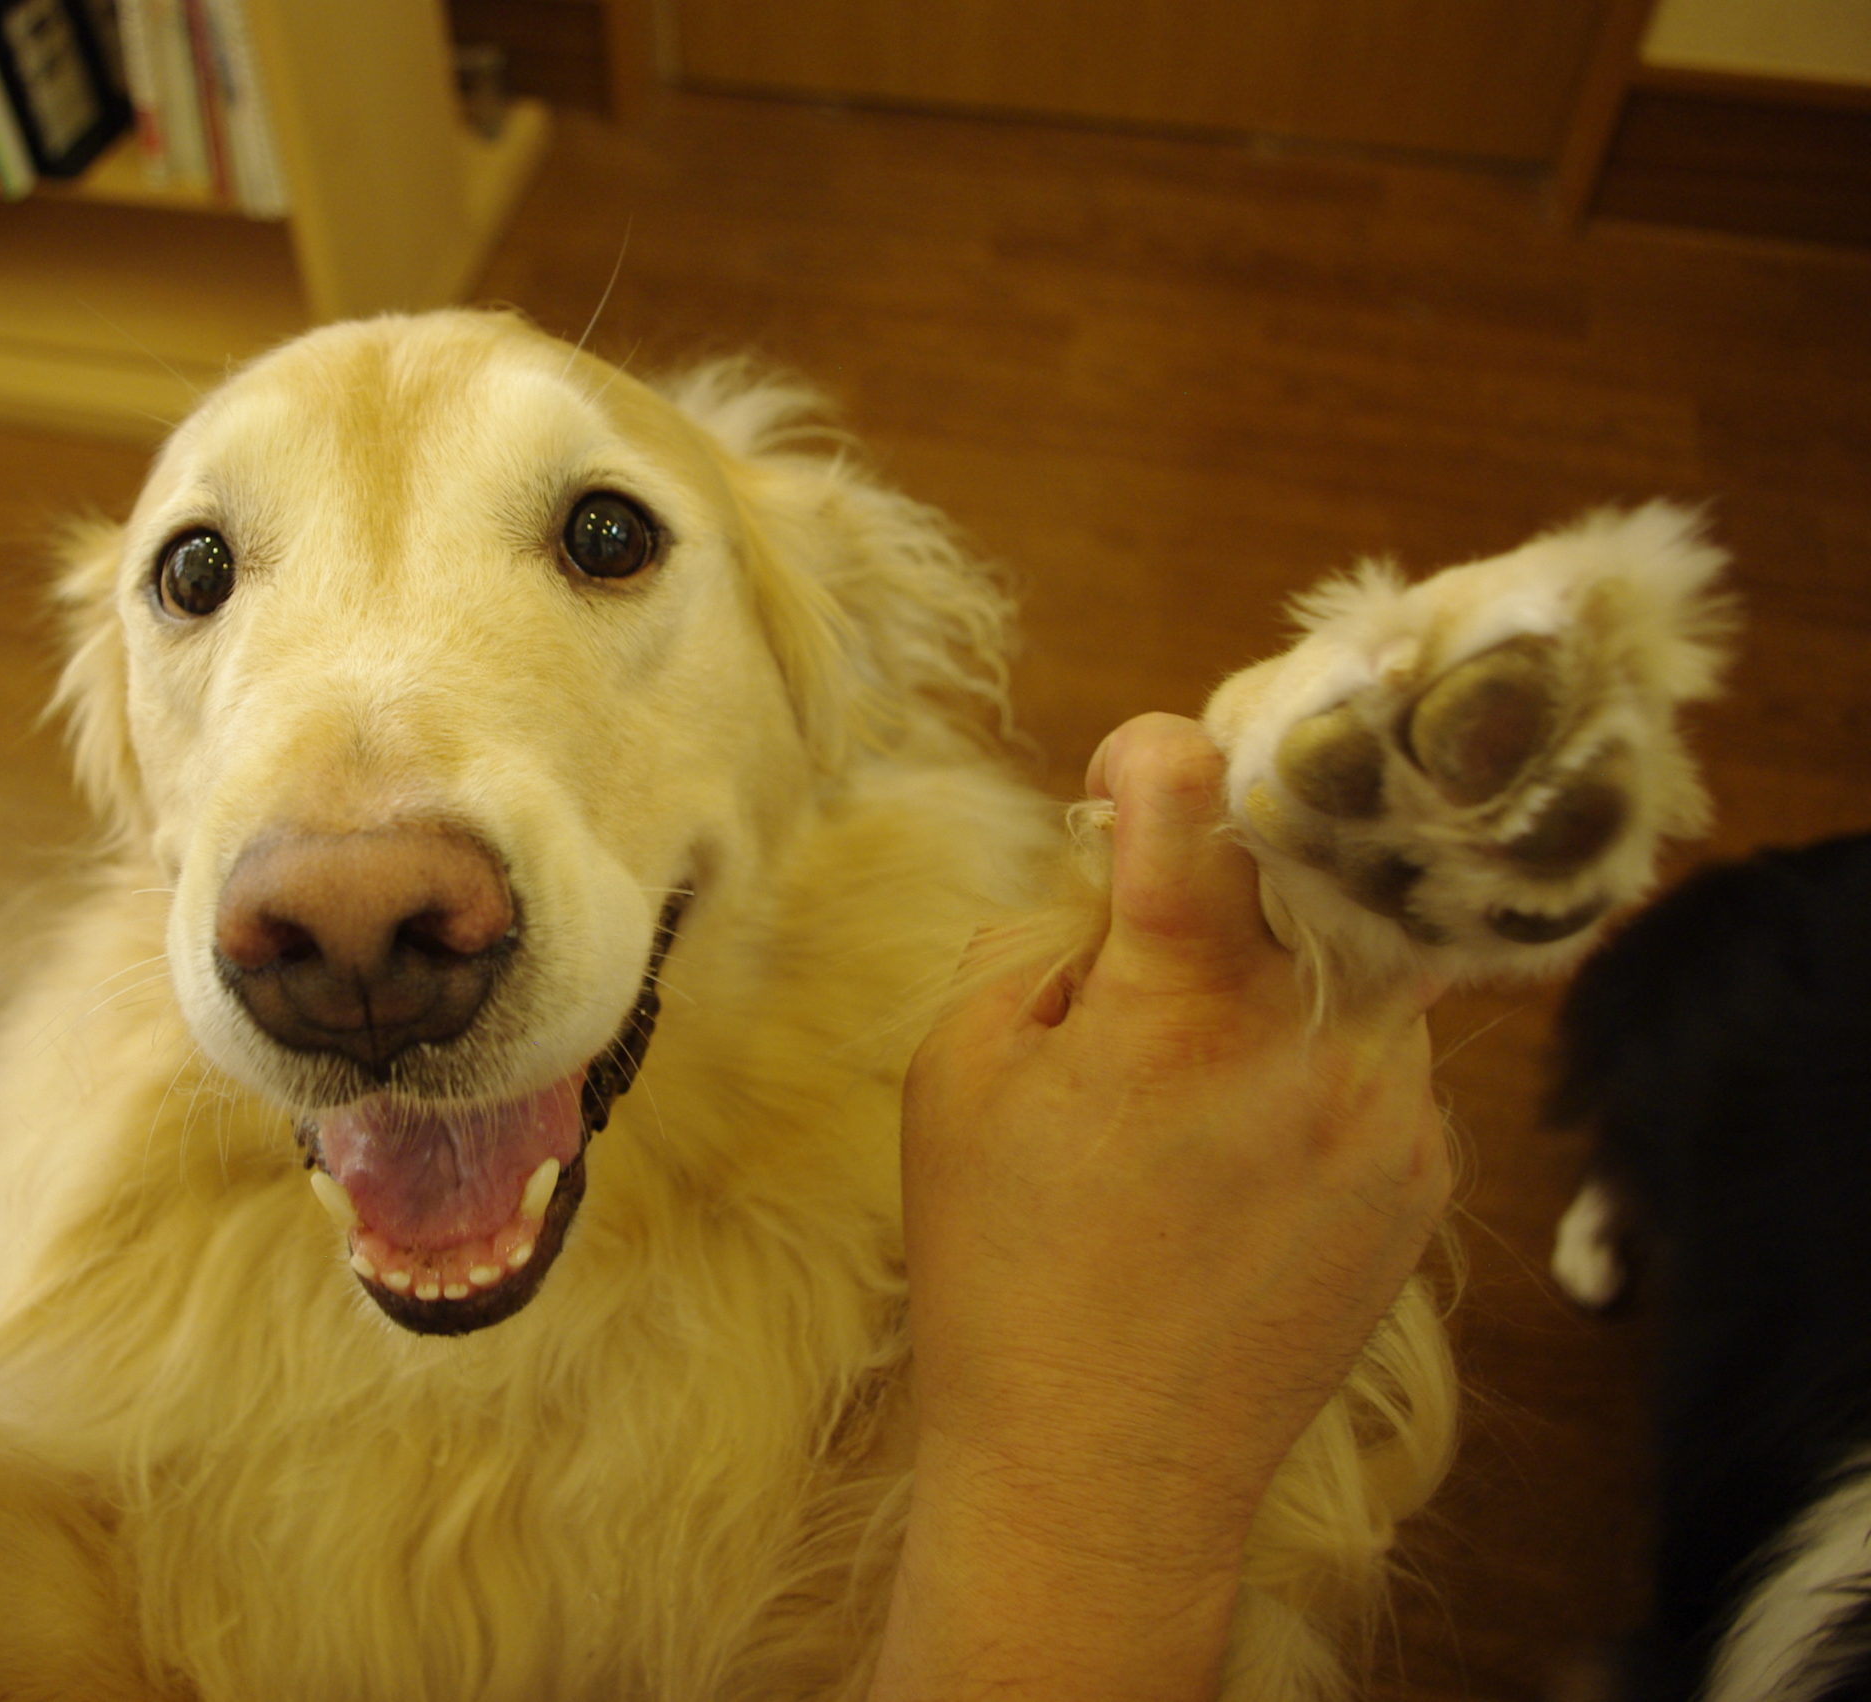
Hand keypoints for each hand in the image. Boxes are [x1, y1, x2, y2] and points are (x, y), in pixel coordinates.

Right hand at [877, 713, 1450, 1699]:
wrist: (1104, 1470)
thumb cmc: (1003, 1270)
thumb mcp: (959, 1073)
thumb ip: (1045, 936)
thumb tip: (1123, 869)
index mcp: (1185, 1003)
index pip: (1203, 784)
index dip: (1150, 754)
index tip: (1118, 783)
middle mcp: (1321, 1039)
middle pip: (1309, 854)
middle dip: (1234, 846)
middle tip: (1165, 894)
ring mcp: (1396, 1113)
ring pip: (1356, 954)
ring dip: (1280, 957)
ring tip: (1192, 1055)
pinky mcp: (1428, 1176)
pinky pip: (1383, 1052)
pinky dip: (1317, 1048)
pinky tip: (1241, 1132)